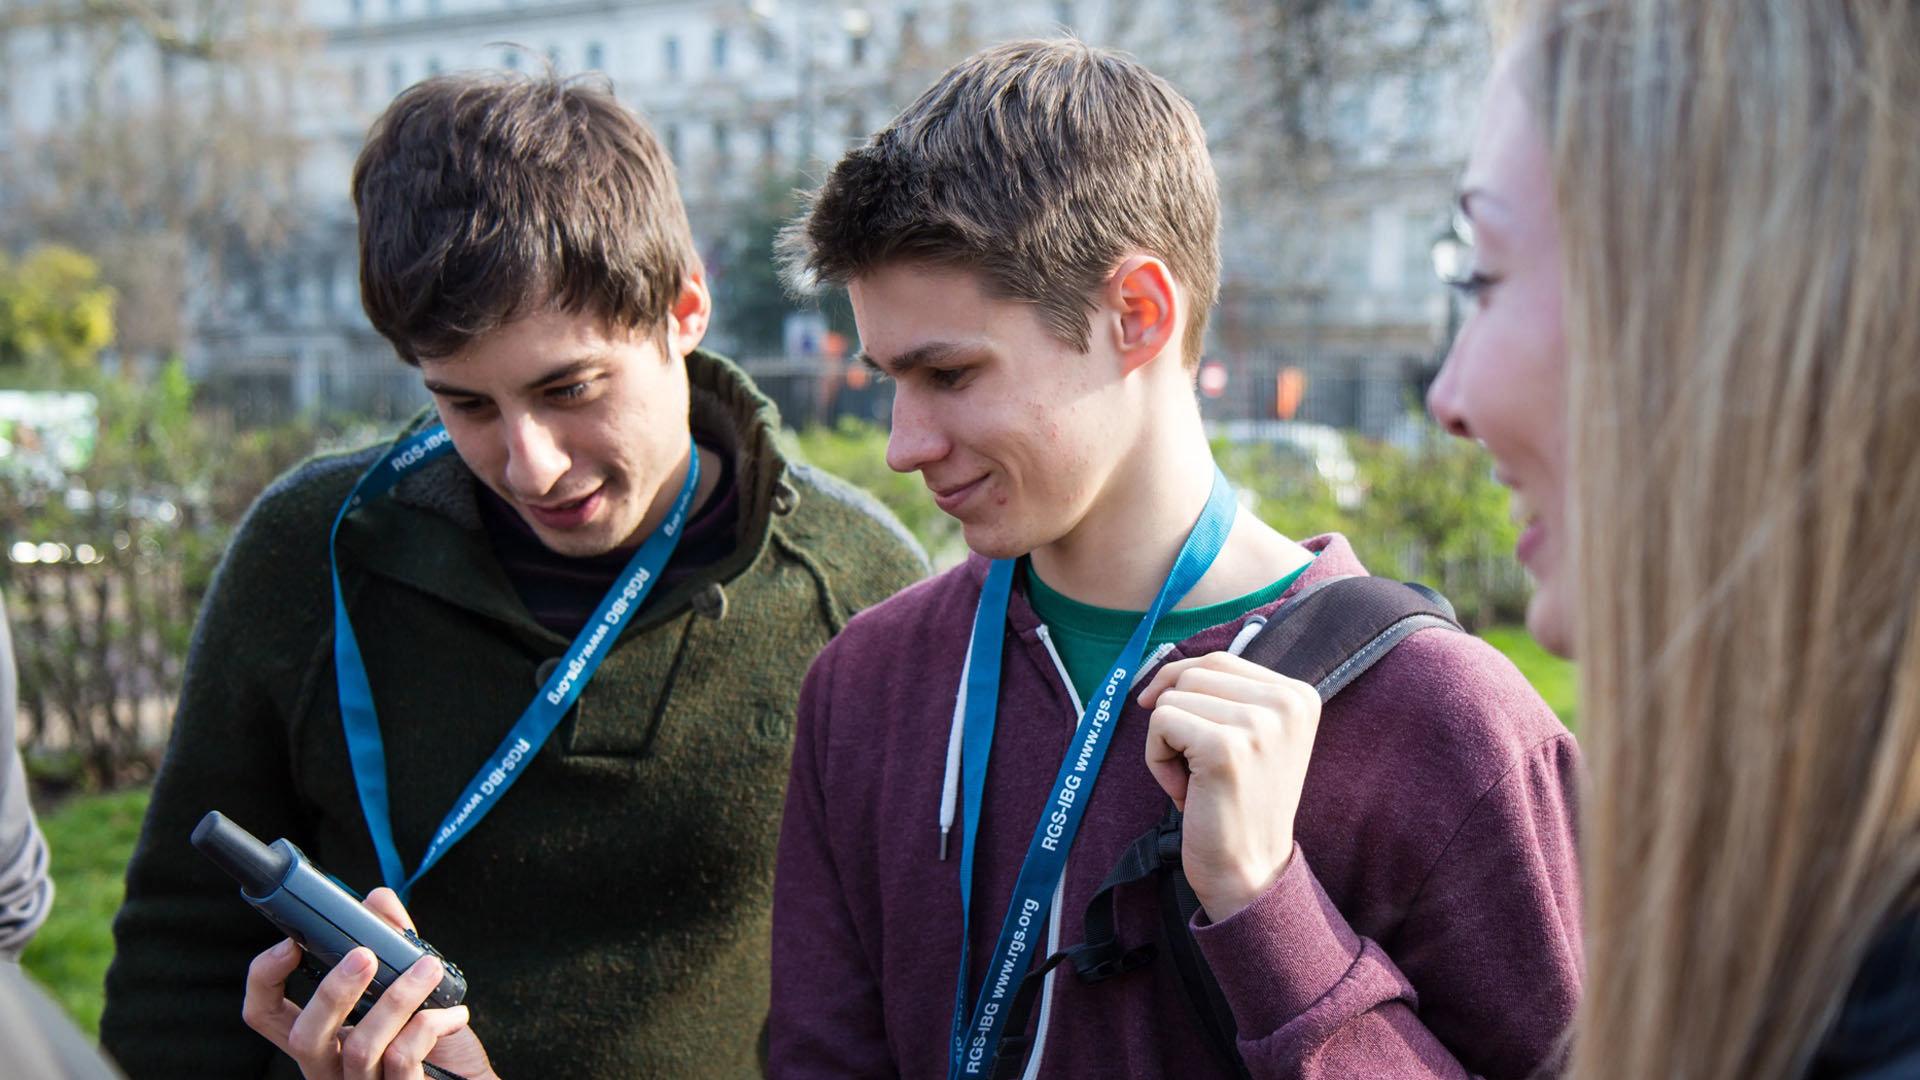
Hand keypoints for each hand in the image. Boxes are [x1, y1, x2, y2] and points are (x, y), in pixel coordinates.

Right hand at [242, 887, 500, 1079]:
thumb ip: (393, 947)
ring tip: (428, 969)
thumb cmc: (437, 1046)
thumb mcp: (411, 991)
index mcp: (323, 1040)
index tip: (291, 942)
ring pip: (359, 1046)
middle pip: (303, 1037)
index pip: (265, 1015)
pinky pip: (402, 1058)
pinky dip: (430, 1024)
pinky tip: (454, 1012)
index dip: (264, 979)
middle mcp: (331, 1068)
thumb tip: (377, 899)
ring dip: (397, 998)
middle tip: (364, 955)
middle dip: (331, 991)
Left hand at [1138, 652, 1321, 921]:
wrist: (1249, 871)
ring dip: (1167, 742)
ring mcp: (1259, 723)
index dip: (1183, 689)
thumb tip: (1163, 670)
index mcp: (1299, 694)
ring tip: (1195, 781)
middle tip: (1197, 767)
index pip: (1217, 661)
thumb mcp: (1249, 736)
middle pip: (1192, 674)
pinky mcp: (1225, 747)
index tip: (1189, 737)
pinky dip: (1157, 759)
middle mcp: (1288, 702)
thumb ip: (1224, 695)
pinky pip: (1160, 723)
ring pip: (1172, 697)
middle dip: (1177, 717)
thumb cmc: (1237, 804)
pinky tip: (1186, 792)